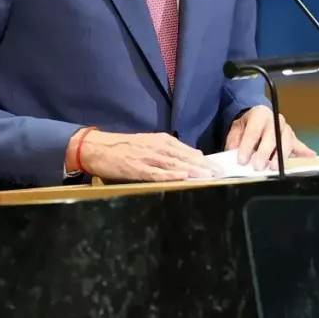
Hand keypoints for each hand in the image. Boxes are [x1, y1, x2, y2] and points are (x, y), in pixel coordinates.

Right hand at [73, 130, 222, 181]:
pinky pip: (158, 173)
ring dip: (193, 171)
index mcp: (162, 140)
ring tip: (208, 177)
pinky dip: (171, 176)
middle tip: (220, 174)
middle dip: (204, 166)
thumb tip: (193, 157)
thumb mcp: (149, 143)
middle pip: (185, 157)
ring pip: (175, 165)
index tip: (218, 167)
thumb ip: (170, 150)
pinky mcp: (138, 168)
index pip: (188, 151)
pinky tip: (183, 178)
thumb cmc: (124, 147)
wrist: (98, 147)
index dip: (204, 160)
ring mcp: (148, 157)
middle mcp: (158, 147)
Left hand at [225, 106, 316, 170]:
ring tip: (276, 167)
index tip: (242, 160)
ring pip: (287, 142)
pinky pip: (299, 146)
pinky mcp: (293, 138)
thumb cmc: (246, 125)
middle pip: (272, 136)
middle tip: (258, 166)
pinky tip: (312, 158)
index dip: (247, 146)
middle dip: (265, 152)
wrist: (256, 117)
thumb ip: (234, 142)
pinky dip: (305, 153)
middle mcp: (275, 120)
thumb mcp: (236, 130)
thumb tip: (232, 154)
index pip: (254, 131)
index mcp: (260, 114)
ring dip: (281, 156)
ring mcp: (286, 129)